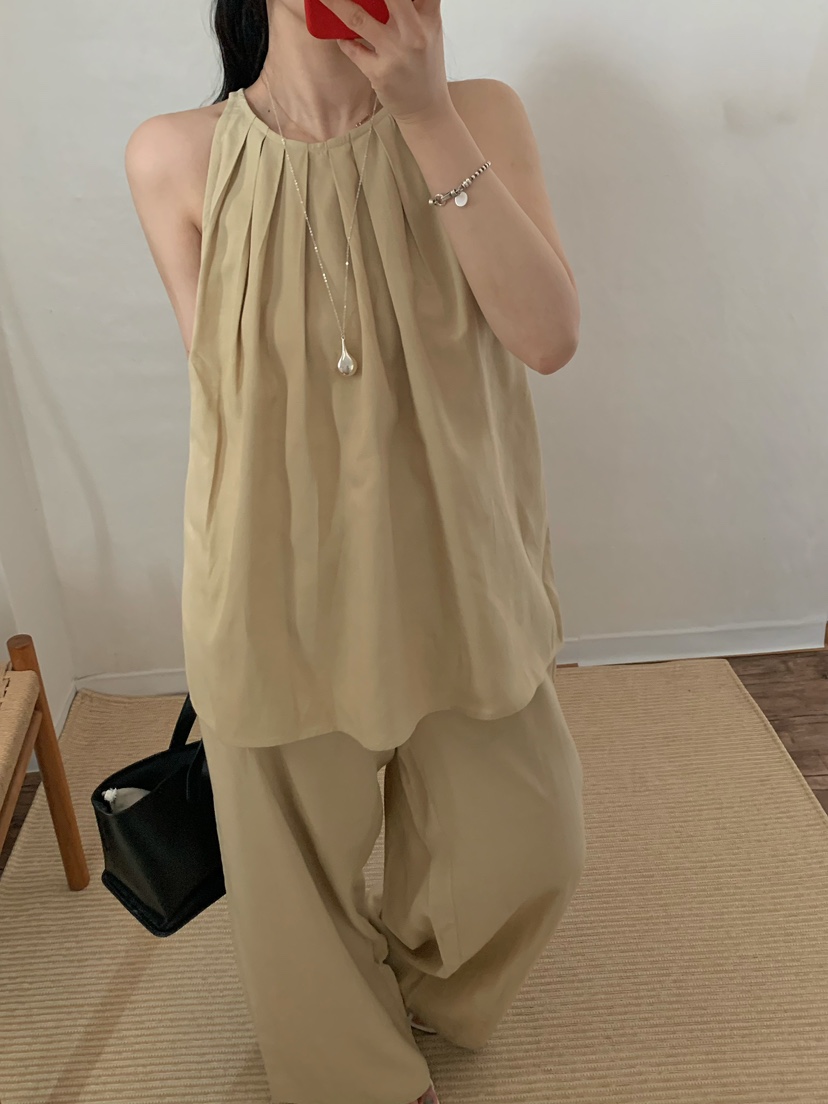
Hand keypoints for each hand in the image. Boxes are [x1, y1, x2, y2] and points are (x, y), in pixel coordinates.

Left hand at [321, 0, 451, 124]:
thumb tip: (383, 0)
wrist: (427, 110)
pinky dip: (344, 40)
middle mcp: (414, 33)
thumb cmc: (424, 66)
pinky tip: (341, 37)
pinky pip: (352, 48)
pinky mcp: (380, 73)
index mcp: (429, 18)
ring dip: (336, 4)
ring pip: (358, 19)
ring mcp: (396, 54)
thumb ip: (414, 7)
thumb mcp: (428, 32)